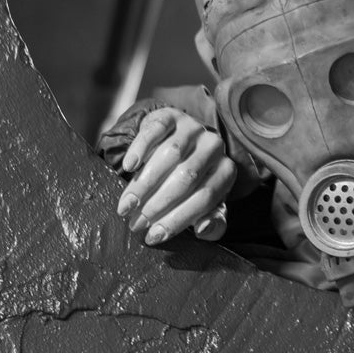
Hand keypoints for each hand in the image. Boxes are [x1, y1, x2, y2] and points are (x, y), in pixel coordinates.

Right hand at [116, 107, 234, 245]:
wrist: (176, 144)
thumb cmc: (191, 183)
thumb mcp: (203, 203)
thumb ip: (211, 221)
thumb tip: (204, 230)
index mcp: (226, 171)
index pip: (206, 198)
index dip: (178, 219)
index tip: (153, 236)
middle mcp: (214, 146)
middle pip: (187, 178)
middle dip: (158, 204)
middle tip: (136, 223)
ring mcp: (193, 128)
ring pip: (170, 156)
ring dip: (145, 183)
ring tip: (127, 205)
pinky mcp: (171, 116)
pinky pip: (156, 131)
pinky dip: (140, 149)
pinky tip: (129, 166)